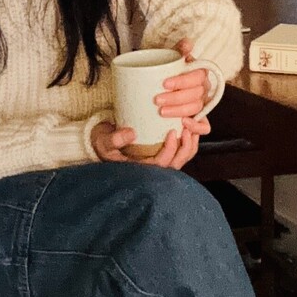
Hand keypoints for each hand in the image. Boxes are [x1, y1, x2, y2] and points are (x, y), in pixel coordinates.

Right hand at [90, 117, 209, 168]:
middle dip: (185, 148)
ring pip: (181, 159)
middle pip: (176, 164)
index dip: (169, 150)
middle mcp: (152, 167)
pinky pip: (180, 151)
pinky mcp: (162, 151)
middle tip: (187, 129)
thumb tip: (132, 133)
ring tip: (192, 128)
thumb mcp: (105, 141)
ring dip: (189, 145)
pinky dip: (188, 142)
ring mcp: (158, 160)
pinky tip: (190, 128)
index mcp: (140, 168)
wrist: (103, 140)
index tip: (172, 132)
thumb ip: (115, 139)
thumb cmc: (104, 142)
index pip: (160, 164)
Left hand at [155, 38, 208, 120]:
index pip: (196, 77)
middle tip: (157, 100)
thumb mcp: (172, 58)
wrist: (164, 86)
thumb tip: (187, 44)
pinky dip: (197, 127)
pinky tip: (183, 124)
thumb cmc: (169, 71)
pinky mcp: (199, 118)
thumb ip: (180, 49)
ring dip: (179, 111)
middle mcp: (204, 89)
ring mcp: (202, 104)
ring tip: (162, 112)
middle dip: (176, 98)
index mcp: (200, 73)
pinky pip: (205, 126)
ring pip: (196, 109)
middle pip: (195, 95)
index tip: (164, 83)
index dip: (182, 81)